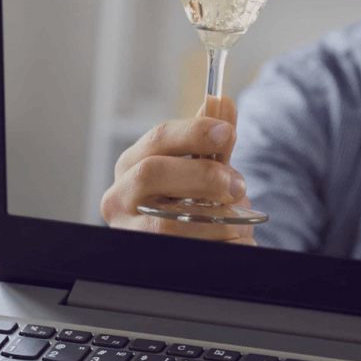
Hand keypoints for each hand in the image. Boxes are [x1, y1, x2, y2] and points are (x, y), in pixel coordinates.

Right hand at [100, 93, 256, 242]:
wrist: (184, 246)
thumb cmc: (188, 201)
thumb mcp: (201, 168)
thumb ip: (211, 140)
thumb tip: (223, 103)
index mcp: (131, 165)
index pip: (158, 138)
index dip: (194, 132)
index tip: (228, 133)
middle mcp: (119, 196)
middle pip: (152, 172)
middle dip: (201, 175)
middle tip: (236, 184)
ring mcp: (128, 230)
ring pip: (169, 221)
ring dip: (215, 219)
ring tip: (241, 221)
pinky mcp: (144, 257)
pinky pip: (184, 249)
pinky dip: (218, 245)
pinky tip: (235, 239)